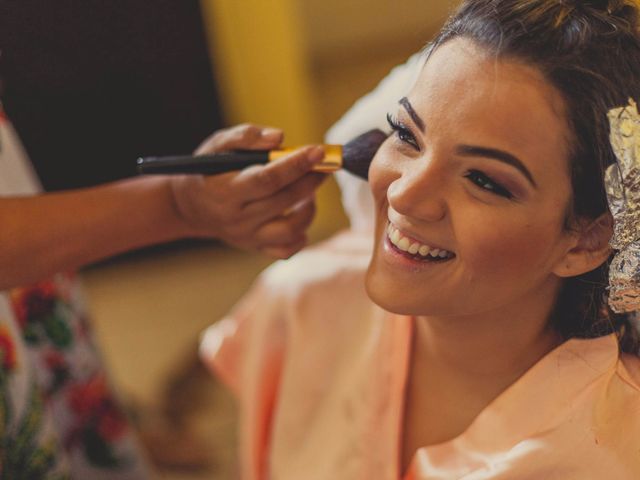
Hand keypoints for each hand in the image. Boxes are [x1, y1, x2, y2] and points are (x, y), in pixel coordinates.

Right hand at [170, 124, 326, 257]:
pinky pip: (287, 249)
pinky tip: (299, 213)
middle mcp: (237, 219)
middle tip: (323, 164)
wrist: (191, 207)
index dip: (295, 165)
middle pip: (284, 201)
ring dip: (309, 207)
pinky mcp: (256, 248)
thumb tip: (279, 138)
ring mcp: (248, 237)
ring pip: (291, 229)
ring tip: (308, 189)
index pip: (267, 180)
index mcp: (226, 191)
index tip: (318, 150)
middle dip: (310, 180)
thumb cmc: (209, 170)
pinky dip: (302, 234)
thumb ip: (246, 136)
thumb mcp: (217, 145)